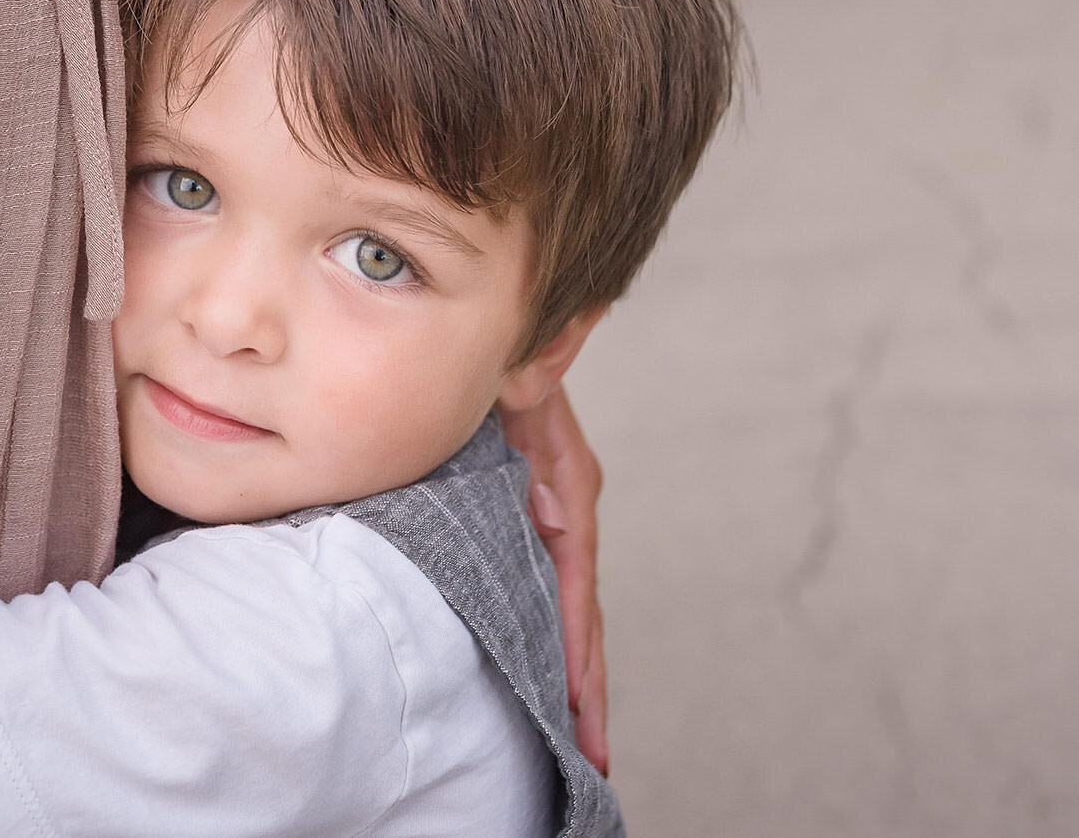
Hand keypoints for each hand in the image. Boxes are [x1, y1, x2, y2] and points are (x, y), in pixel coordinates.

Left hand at [503, 383, 609, 773]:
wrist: (488, 323)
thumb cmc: (500, 346)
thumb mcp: (519, 374)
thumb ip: (534, 404)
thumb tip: (552, 500)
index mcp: (563, 471)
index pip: (574, 568)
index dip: (575, 636)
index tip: (578, 699)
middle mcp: (561, 498)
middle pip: (578, 603)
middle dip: (586, 680)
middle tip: (590, 754)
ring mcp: (543, 508)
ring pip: (563, 602)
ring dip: (572, 667)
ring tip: (580, 740)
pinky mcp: (524, 512)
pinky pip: (542, 583)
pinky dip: (550, 632)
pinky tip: (550, 676)